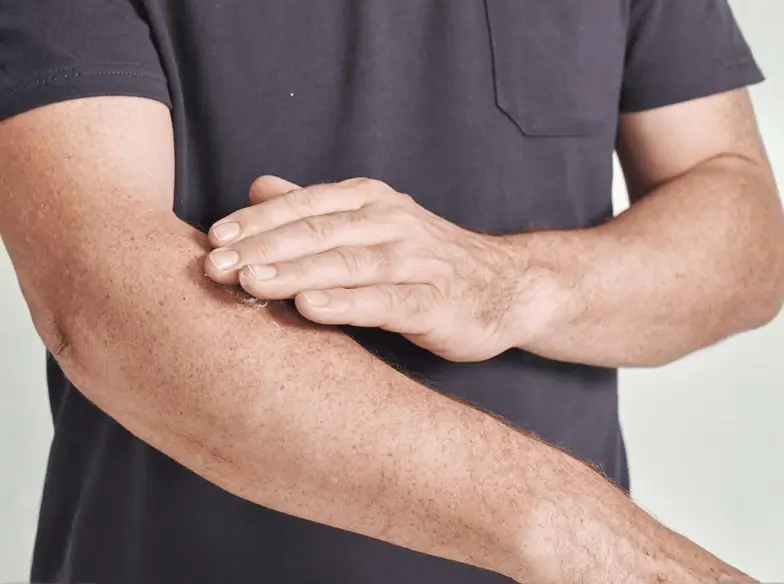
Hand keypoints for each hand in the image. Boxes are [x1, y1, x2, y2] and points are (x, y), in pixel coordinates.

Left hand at [204, 175, 520, 360]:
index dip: (257, 221)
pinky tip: (309, 308)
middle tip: (214, 267)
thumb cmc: (425, 257)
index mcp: (370, 202)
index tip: (213, 240)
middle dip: (263, 248)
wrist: (506, 286)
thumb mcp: (371, 222)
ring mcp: (415, 261)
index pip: (304, 206)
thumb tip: (258, 186)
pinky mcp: (434, 301)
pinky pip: (385, 301)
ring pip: (345, 264)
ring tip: (249, 282)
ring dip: (294, 272)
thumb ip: (315, 208)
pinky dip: (346, 303)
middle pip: (317, 233)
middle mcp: (390, 223)